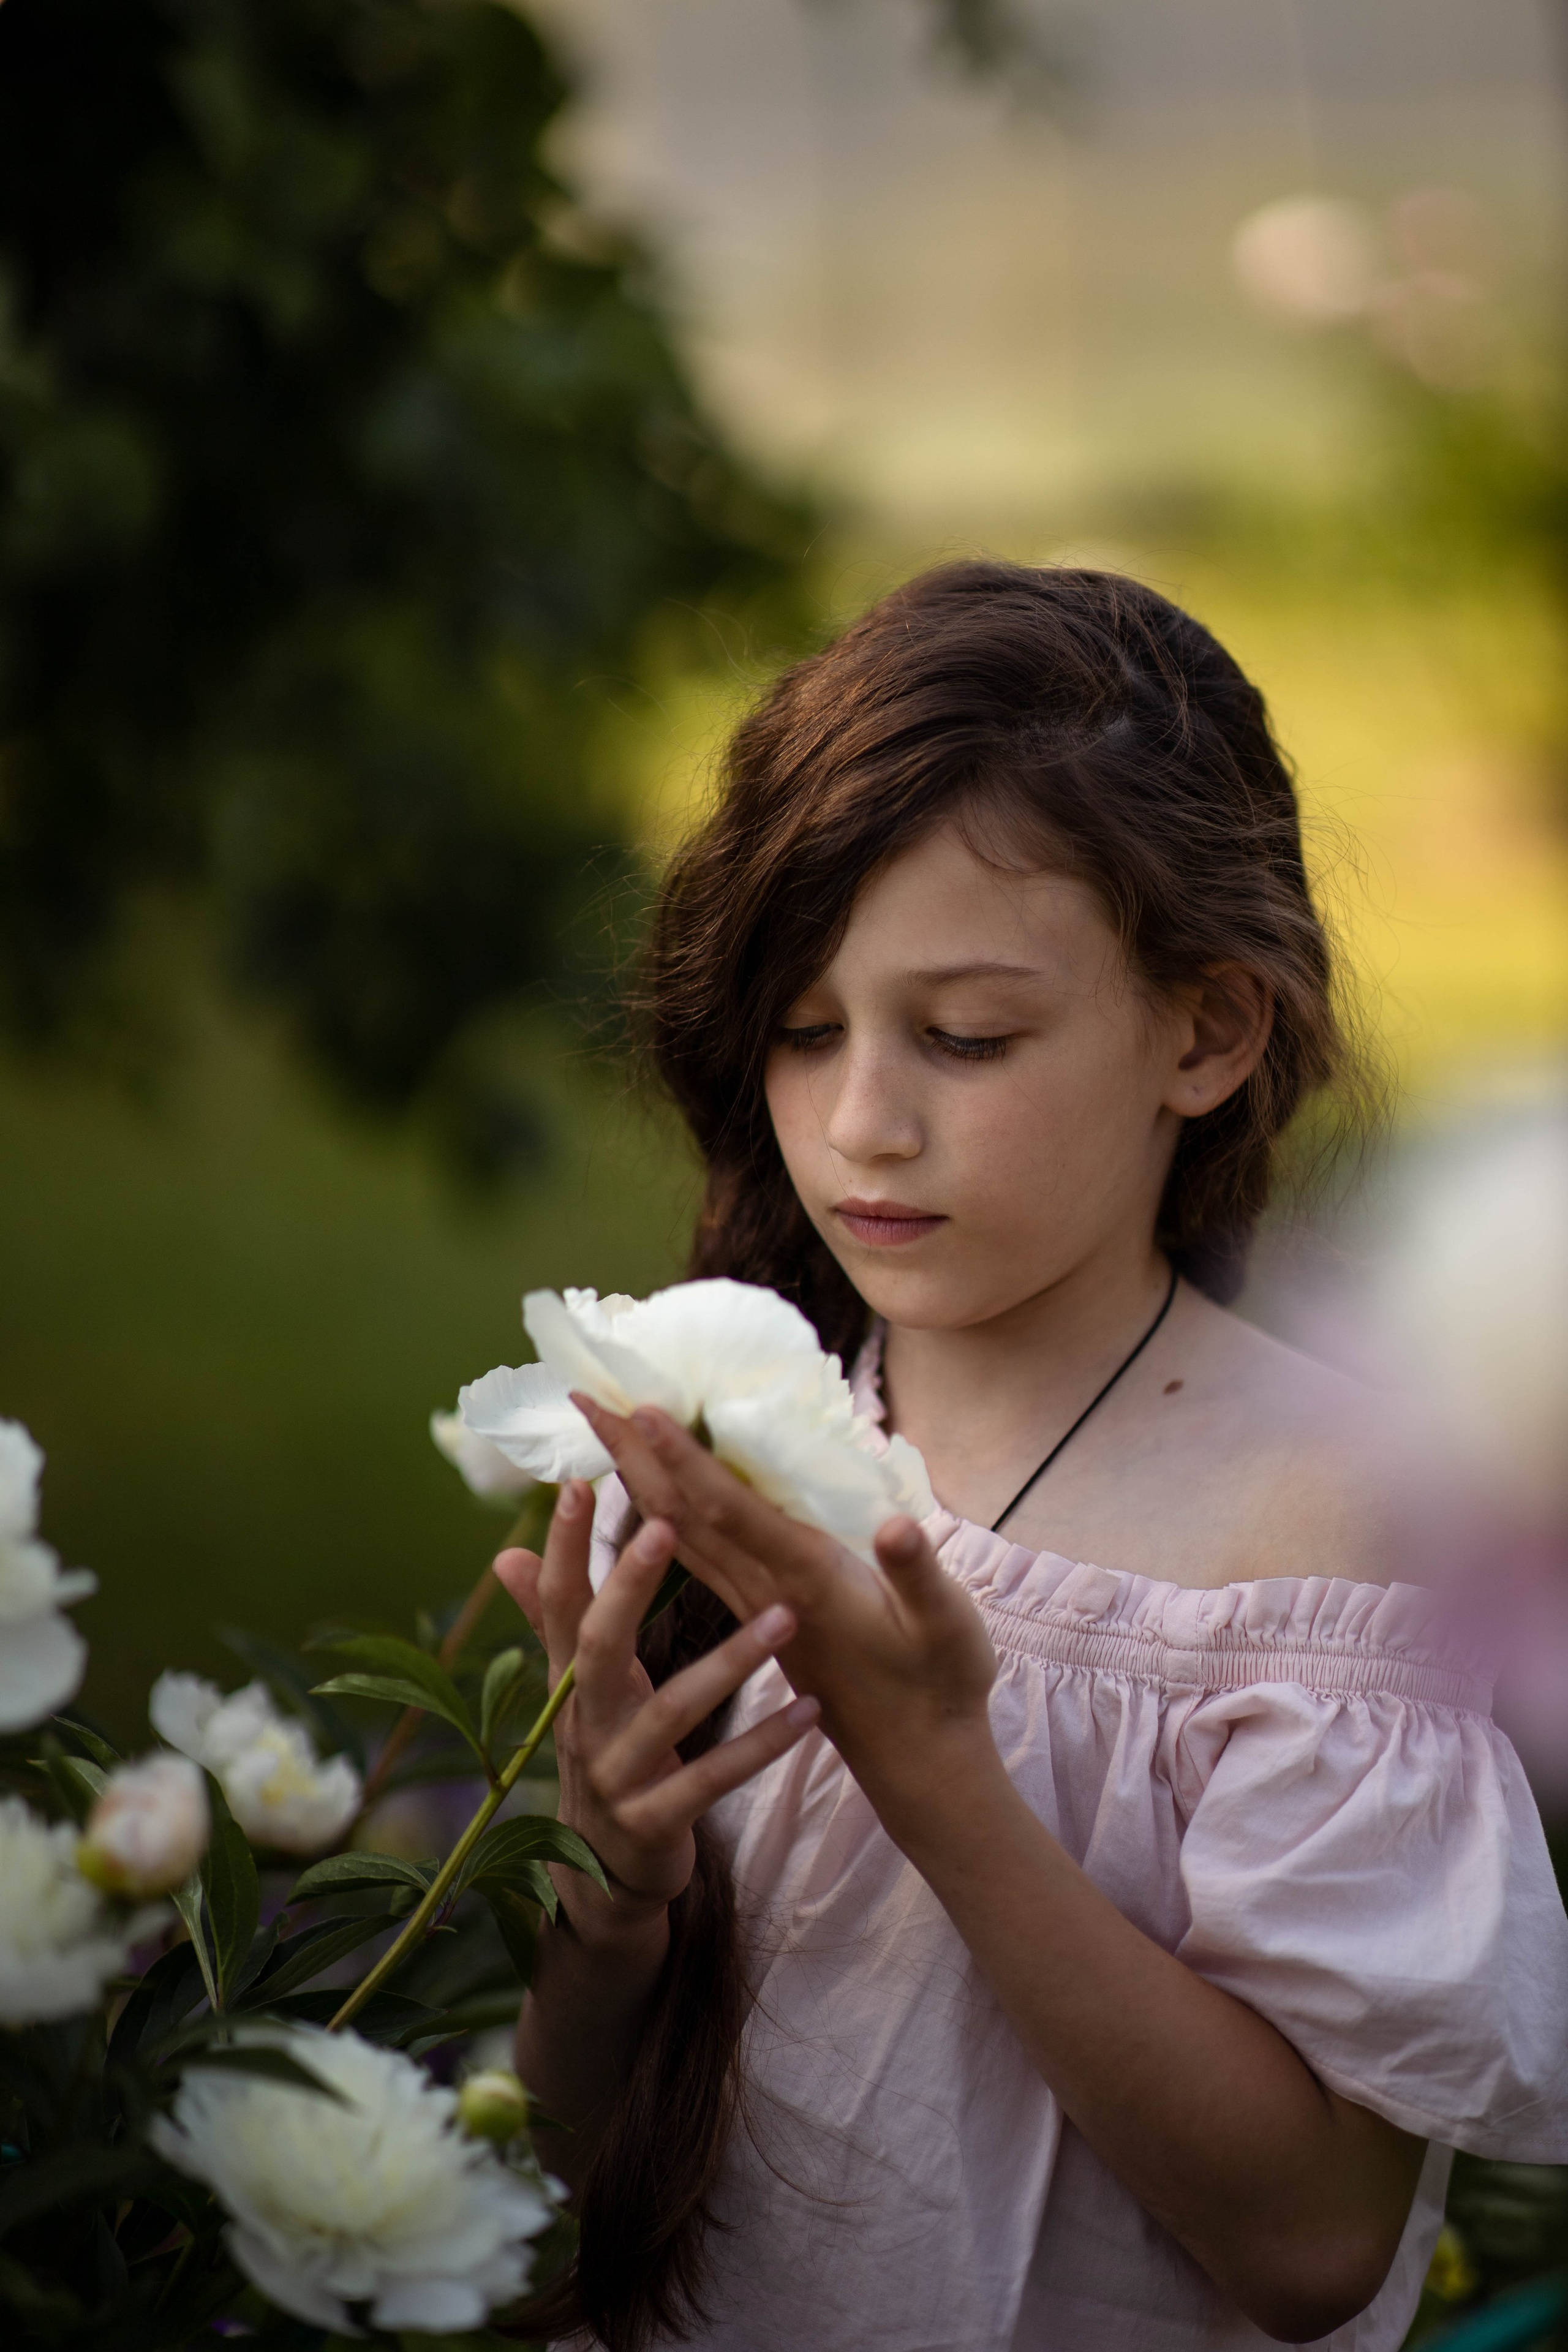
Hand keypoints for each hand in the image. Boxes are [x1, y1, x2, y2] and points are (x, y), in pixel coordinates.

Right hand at [492, 1479, 819, 1945]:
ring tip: (785, 1616)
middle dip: (627, 1585)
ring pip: (669, 1713)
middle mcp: (582, 1726)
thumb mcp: (577, 1692)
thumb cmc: (606, 1755)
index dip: (564, 1547)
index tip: (579, 1479)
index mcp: (569, 1684)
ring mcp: (616, 1778)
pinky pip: (713, 1780)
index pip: (559, 1604)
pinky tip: (810, 1711)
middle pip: (597, 1646)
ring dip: (729, 1663)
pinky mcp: (656, 1822)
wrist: (603, 1879)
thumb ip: (548, 1622)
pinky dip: (761, 1747)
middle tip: (664, 1522)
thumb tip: (505, 1553)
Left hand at [569, 1401, 1001, 1845]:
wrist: (918, 1761)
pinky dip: (670, 1516)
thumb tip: (899, 1525)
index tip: (636, 1411)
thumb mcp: (950, 1631)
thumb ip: (920, 1576)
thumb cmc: (940, 1687)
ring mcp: (760, 1603)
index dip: (684, 1460)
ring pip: (683, 1534)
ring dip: (641, 1482)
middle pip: (683, 1514)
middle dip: (634, 1456)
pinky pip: (702, 1555)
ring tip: (603, 1432)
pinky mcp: (766, 1612)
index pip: (728, 1512)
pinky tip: (657, 1495)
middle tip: (584, 1398)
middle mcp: (767, 1588)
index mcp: (805, 1580)